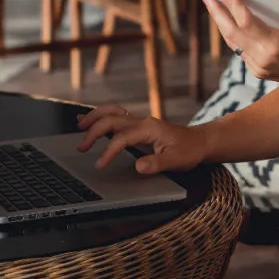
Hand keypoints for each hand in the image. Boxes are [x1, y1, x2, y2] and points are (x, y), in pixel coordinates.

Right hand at [76, 104, 208, 173]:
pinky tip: (87, 118)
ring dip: (94, 117)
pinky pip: (115, 116)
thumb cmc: (189, 151)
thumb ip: (157, 163)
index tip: (99, 164)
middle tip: (81, 147)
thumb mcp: (177, 161)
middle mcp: (142, 121)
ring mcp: (139, 122)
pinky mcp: (137, 125)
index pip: (122, 138)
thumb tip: (139, 166)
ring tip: (79, 125)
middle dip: (93, 131)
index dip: (108, 151)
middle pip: (111, 120)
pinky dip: (100, 116)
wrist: (199, 142)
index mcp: (149, 128)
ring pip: (111, 112)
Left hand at [202, 0, 278, 88]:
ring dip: (221, 22)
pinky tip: (228, 20)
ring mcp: (258, 67)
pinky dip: (232, 33)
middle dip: (217, 12)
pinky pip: (239, 49)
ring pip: (233, 42)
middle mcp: (262, 58)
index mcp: (276, 46)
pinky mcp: (257, 70)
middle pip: (232, 32)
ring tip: (213, 4)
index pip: (247, 22)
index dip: (233, 3)